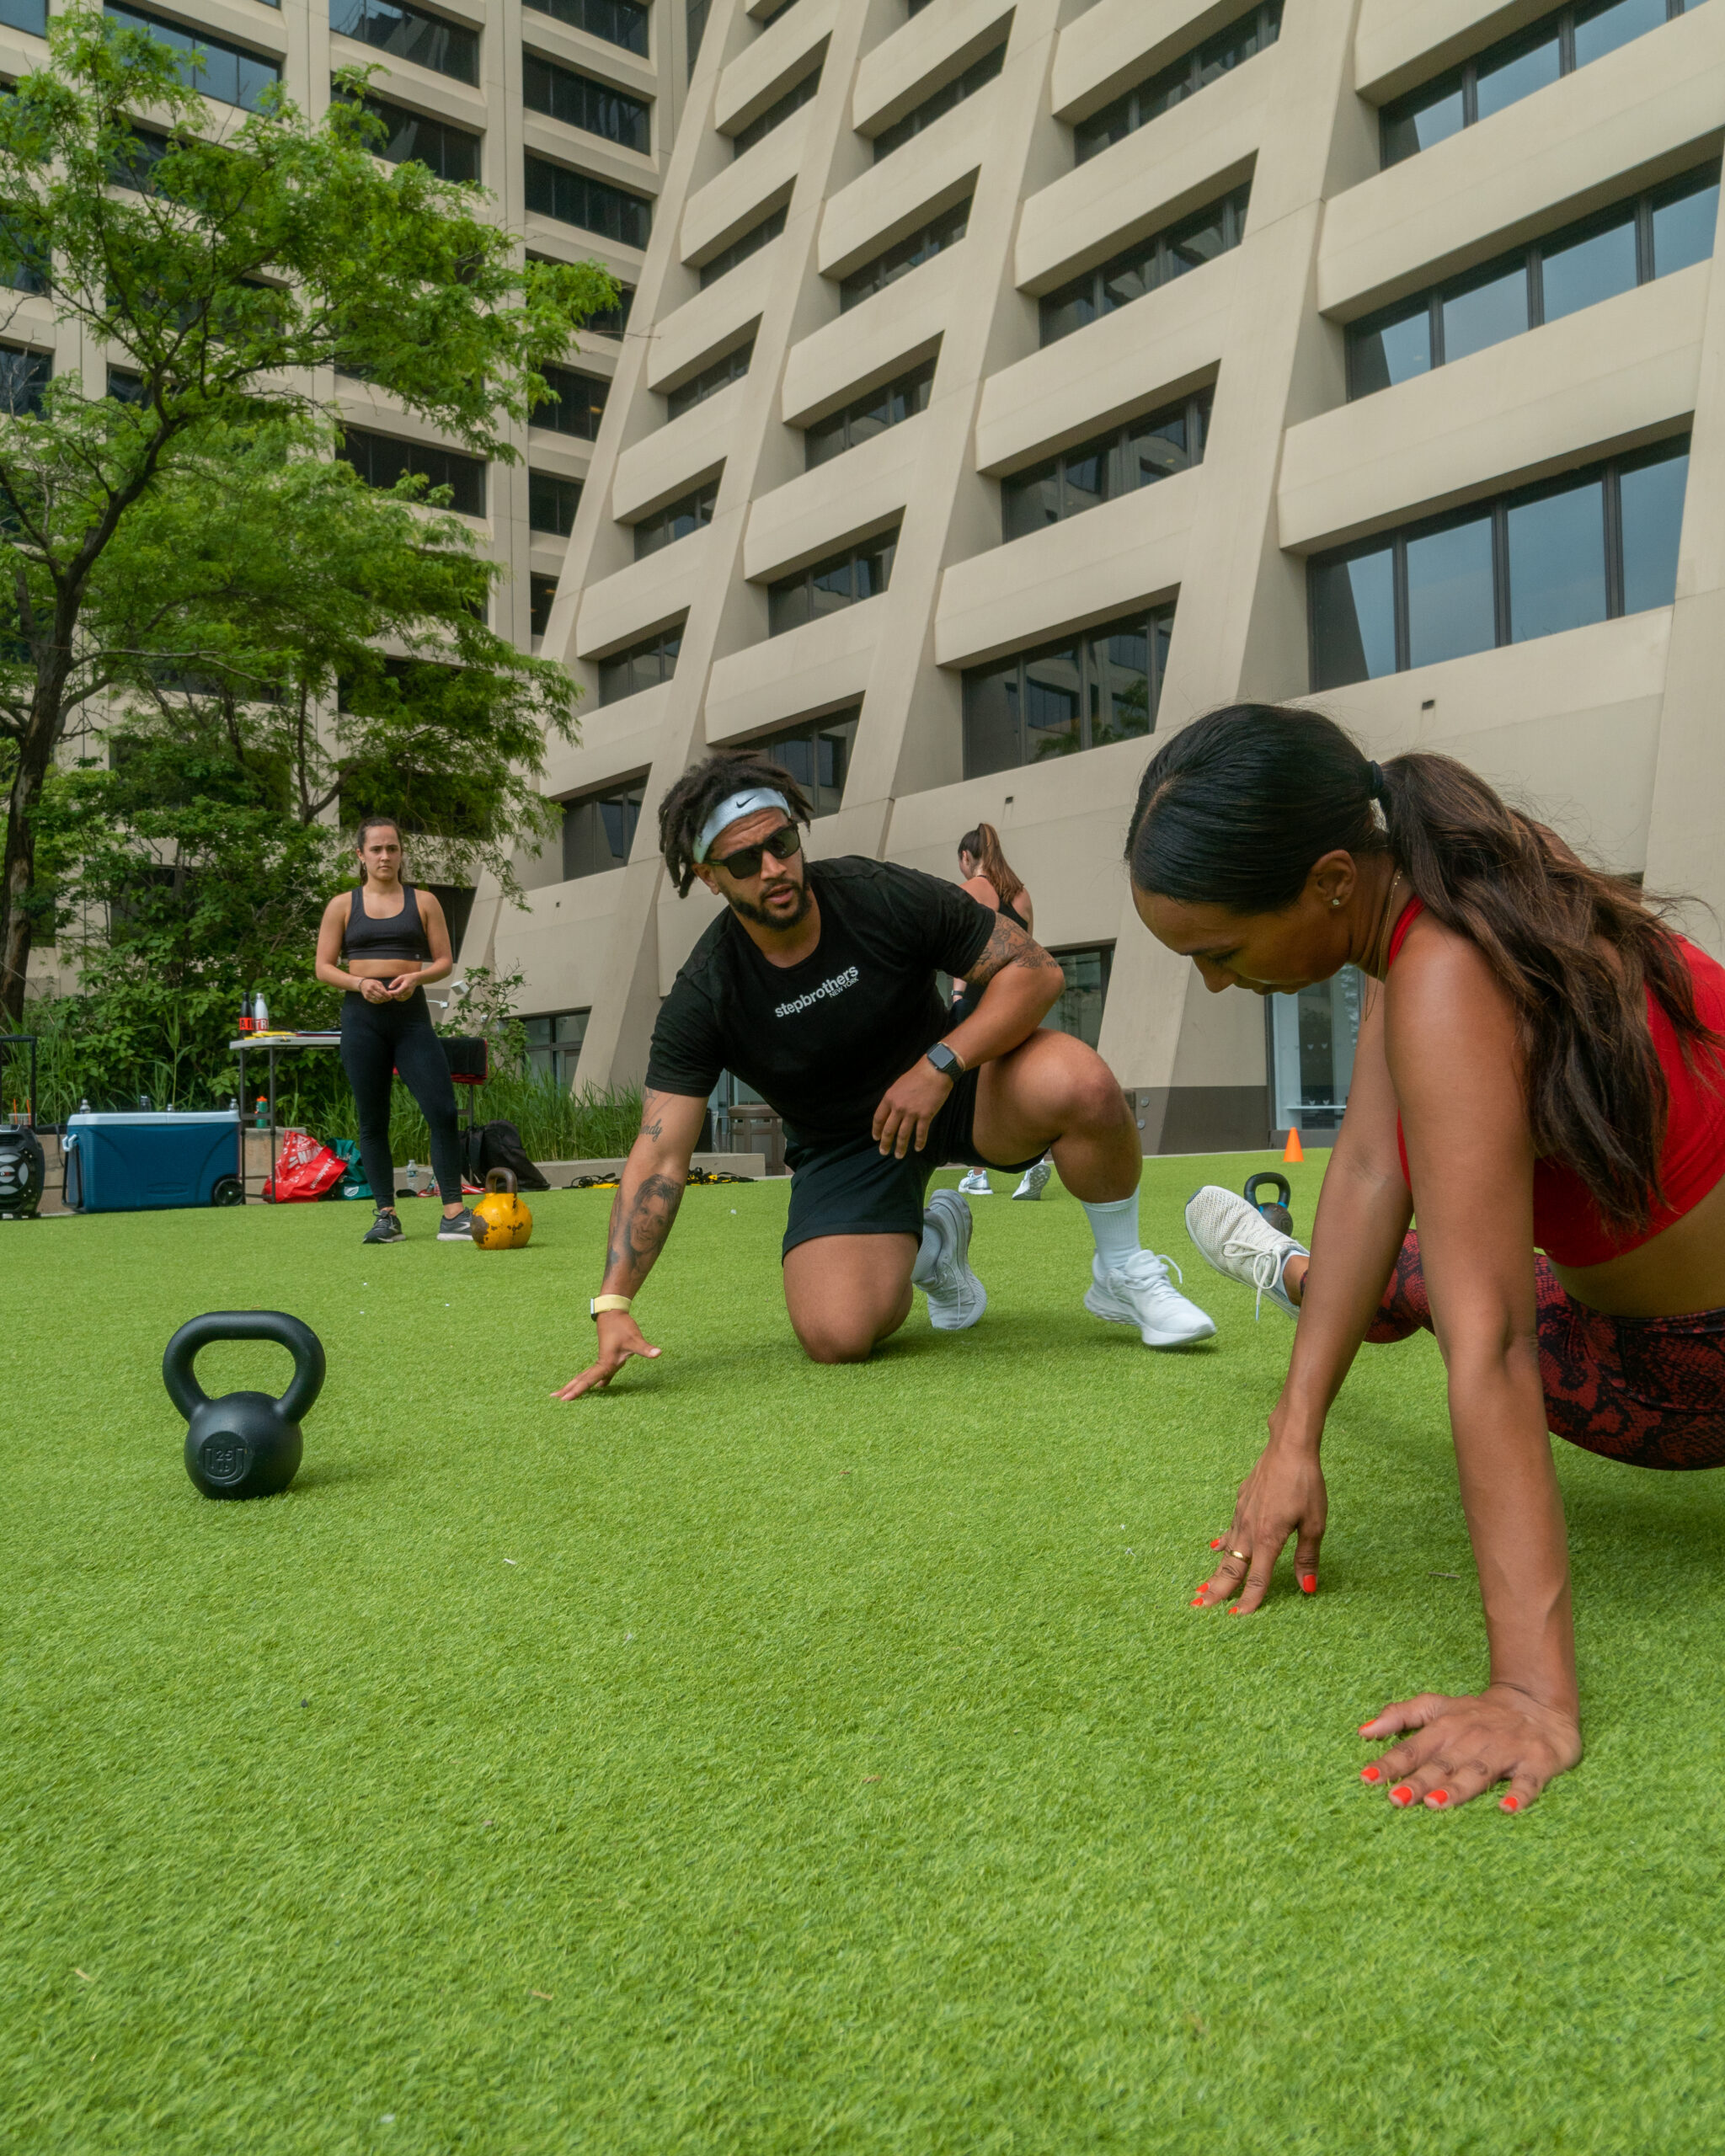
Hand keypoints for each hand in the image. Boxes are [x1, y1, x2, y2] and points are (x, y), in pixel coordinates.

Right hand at [358, 977, 391, 1002]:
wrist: (362, 984)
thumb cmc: (372, 982)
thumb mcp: (378, 982)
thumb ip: (383, 988)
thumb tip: (388, 994)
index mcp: (373, 985)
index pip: (382, 992)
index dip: (387, 995)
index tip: (391, 996)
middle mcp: (370, 990)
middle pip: (380, 997)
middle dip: (386, 998)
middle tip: (390, 999)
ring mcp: (368, 994)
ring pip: (377, 1000)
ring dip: (383, 1000)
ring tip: (386, 999)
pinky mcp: (366, 998)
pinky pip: (374, 1001)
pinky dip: (379, 1001)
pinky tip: (382, 1000)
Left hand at [385, 972, 419, 998]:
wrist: (416, 979)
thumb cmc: (407, 977)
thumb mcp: (401, 977)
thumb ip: (395, 982)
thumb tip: (389, 987)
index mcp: (405, 986)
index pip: (398, 992)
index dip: (392, 993)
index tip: (388, 991)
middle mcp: (408, 991)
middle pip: (399, 996)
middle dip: (393, 995)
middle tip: (389, 993)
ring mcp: (409, 994)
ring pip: (401, 999)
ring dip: (396, 997)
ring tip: (393, 994)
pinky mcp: (410, 995)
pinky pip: (403, 999)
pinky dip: (399, 998)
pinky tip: (397, 995)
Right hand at [553, 1310, 661, 1397]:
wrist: (613, 1312)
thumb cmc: (623, 1325)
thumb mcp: (635, 1338)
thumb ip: (645, 1348)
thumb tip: (658, 1353)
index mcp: (605, 1362)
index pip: (589, 1380)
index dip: (578, 1390)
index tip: (565, 1399)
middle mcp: (601, 1363)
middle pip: (582, 1379)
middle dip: (569, 1389)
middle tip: (553, 1399)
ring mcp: (602, 1360)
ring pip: (586, 1376)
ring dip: (576, 1384)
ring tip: (563, 1393)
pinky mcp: (606, 1358)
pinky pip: (596, 1373)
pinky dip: (593, 1381)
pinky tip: (598, 1388)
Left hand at [872, 1060, 952, 1158]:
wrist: (935, 1070)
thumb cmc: (918, 1075)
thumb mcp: (899, 1085)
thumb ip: (893, 1099)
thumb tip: (891, 1112)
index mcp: (889, 1098)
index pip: (878, 1118)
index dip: (876, 1130)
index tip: (876, 1138)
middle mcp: (898, 1107)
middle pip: (889, 1130)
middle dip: (885, 1143)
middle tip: (883, 1152)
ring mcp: (912, 1112)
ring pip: (903, 1135)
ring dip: (901, 1147)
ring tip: (899, 1155)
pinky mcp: (925, 1115)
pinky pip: (921, 1133)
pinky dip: (919, 1142)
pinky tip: (918, 1148)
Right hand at [1192, 1432, 1326, 1609]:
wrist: (1288, 1448)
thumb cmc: (1305, 1484)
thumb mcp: (1315, 1523)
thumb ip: (1307, 1557)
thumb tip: (1307, 1588)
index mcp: (1269, 1539)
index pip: (1257, 1579)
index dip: (1249, 1601)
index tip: (1236, 1619)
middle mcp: (1250, 1530)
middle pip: (1231, 1567)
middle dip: (1216, 1590)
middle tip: (1199, 1607)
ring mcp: (1242, 1514)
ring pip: (1226, 1550)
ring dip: (1214, 1570)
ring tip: (1202, 1587)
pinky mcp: (1241, 1501)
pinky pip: (1229, 1529)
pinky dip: (1222, 1543)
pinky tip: (1216, 1546)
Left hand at [1358, 1684, 1582, 1811]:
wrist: (1538, 1703)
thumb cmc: (1478, 1713)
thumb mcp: (1438, 1706)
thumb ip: (1400, 1715)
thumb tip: (1363, 1731)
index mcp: (1446, 1727)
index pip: (1413, 1747)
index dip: (1390, 1762)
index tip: (1367, 1778)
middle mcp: (1472, 1738)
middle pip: (1442, 1763)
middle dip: (1418, 1781)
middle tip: (1395, 1799)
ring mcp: (1505, 1750)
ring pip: (1478, 1771)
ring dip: (1457, 1787)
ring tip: (1436, 1804)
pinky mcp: (1537, 1762)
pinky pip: (1528, 1781)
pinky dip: (1519, 1794)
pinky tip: (1507, 1808)